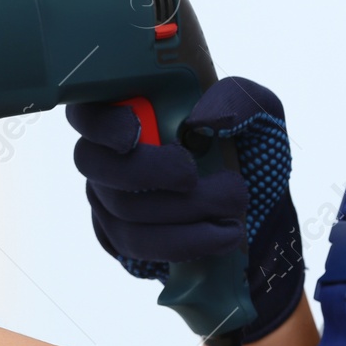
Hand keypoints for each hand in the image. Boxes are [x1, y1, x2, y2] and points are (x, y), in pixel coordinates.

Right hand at [66, 77, 303, 340]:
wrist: (258, 206)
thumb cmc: (247, 148)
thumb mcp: (258, 113)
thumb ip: (236, 100)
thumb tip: (202, 118)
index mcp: (131, 109)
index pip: (87, 110)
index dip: (100, 124)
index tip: (134, 134)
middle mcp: (108, 151)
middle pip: (92, 162)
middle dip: (146, 171)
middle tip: (192, 176)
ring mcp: (108, 195)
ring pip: (121, 209)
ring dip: (182, 212)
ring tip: (233, 207)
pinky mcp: (121, 235)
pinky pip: (136, 245)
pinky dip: (185, 242)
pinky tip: (223, 235)